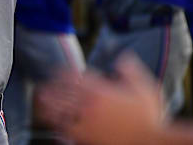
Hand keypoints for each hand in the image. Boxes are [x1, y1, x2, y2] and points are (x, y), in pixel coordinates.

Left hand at [35, 54, 163, 144]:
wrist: (152, 141)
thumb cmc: (151, 116)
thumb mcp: (145, 87)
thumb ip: (131, 69)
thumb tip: (123, 55)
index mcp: (101, 90)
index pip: (74, 77)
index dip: (62, 73)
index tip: (56, 71)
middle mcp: (90, 105)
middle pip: (63, 93)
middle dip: (51, 88)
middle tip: (41, 86)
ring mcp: (87, 122)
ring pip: (61, 111)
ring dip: (50, 105)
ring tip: (40, 102)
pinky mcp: (87, 138)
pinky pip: (67, 130)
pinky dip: (58, 125)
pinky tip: (53, 124)